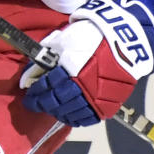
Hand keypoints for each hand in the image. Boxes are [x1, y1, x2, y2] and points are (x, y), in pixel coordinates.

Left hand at [20, 0, 153, 125]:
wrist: (124, 38)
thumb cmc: (91, 35)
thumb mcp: (64, 39)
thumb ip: (46, 57)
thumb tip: (31, 73)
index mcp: (69, 70)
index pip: (45, 88)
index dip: (34, 94)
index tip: (29, 96)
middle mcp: (81, 87)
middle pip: (55, 103)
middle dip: (43, 104)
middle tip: (36, 104)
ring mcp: (96, 98)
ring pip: (70, 113)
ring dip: (57, 112)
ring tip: (52, 109)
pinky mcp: (108, 104)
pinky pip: (88, 118)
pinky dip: (76, 119)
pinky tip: (69, 115)